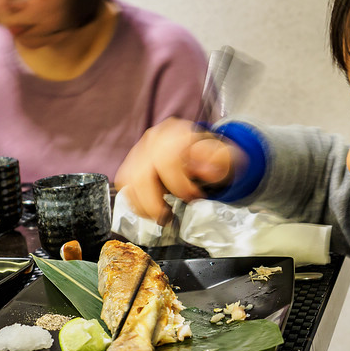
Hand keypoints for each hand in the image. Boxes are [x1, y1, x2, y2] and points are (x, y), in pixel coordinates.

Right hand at [114, 117, 245, 222]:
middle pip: (141, 174)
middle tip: (169, 217)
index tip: (194, 197)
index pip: (168, 160)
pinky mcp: (131, 163)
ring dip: (143, 205)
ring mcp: (139, 150)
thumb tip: (206, 171)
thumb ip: (220, 161)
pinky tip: (151, 209)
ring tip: (161, 215)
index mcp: (176, 133)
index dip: (179, 186)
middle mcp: (154, 139)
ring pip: (129, 181)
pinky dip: (135, 202)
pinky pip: (124, 185)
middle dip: (154, 203)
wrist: (201, 149)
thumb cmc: (211, 154)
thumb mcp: (225, 155)